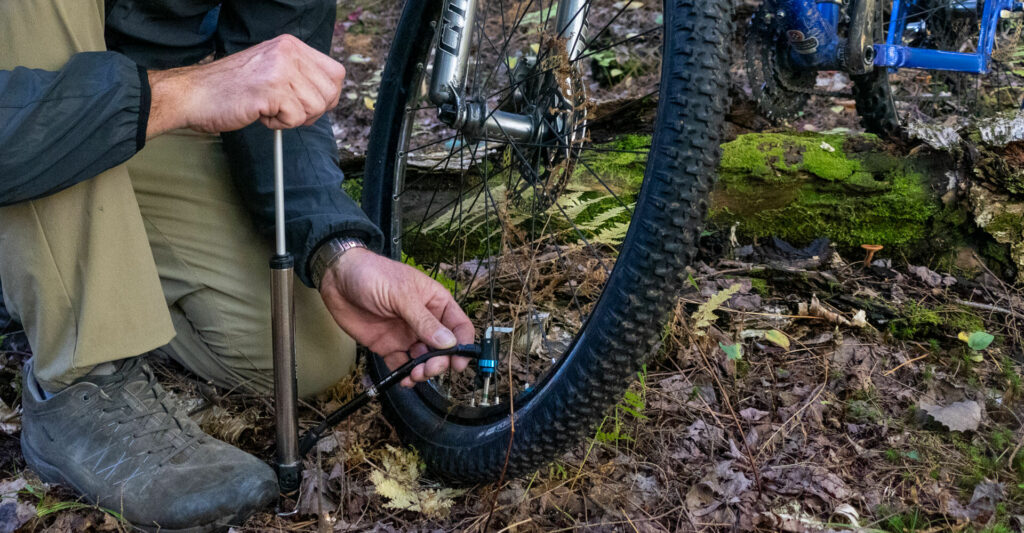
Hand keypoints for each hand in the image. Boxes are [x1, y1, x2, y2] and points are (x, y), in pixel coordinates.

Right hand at [146, 34, 345, 136]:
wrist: (193, 94)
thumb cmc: (230, 88)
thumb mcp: (271, 69)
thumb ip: (300, 76)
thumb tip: (329, 96)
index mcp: (290, 45)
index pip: (335, 73)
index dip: (328, 95)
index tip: (310, 105)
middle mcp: (288, 52)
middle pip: (329, 93)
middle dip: (312, 111)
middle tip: (286, 112)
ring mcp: (280, 69)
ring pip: (314, 108)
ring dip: (292, 118)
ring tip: (268, 109)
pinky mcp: (271, 90)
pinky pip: (295, 118)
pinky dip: (278, 124)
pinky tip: (259, 114)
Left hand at [319, 248, 474, 387]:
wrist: (337, 278)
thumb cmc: (372, 274)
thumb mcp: (401, 295)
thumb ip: (424, 321)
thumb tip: (449, 343)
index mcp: (435, 302)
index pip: (459, 326)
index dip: (463, 344)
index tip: (459, 361)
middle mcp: (424, 321)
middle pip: (443, 348)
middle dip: (440, 362)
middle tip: (429, 369)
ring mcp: (406, 334)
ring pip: (424, 360)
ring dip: (423, 371)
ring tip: (415, 375)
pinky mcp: (388, 345)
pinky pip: (402, 365)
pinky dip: (405, 375)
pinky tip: (404, 379)